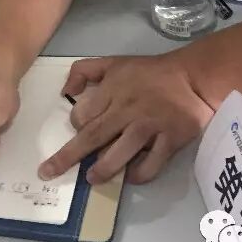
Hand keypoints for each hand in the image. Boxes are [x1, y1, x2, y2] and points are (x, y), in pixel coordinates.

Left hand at [39, 55, 214, 185]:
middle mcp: (127, 109)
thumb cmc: (149, 73)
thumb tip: (65, 91)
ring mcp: (149, 126)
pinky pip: (150, 165)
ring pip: (120, 152)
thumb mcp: (112, 62)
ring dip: (102, 169)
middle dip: (68, 156)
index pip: (83, 115)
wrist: (192, 78)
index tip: (78, 132)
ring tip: (92, 179)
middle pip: (93, 136)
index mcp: (112, 90)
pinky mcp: (170, 140)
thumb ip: (84, 70)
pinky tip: (129, 177)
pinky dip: (138, 174)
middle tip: (49, 172)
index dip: (76, 126)